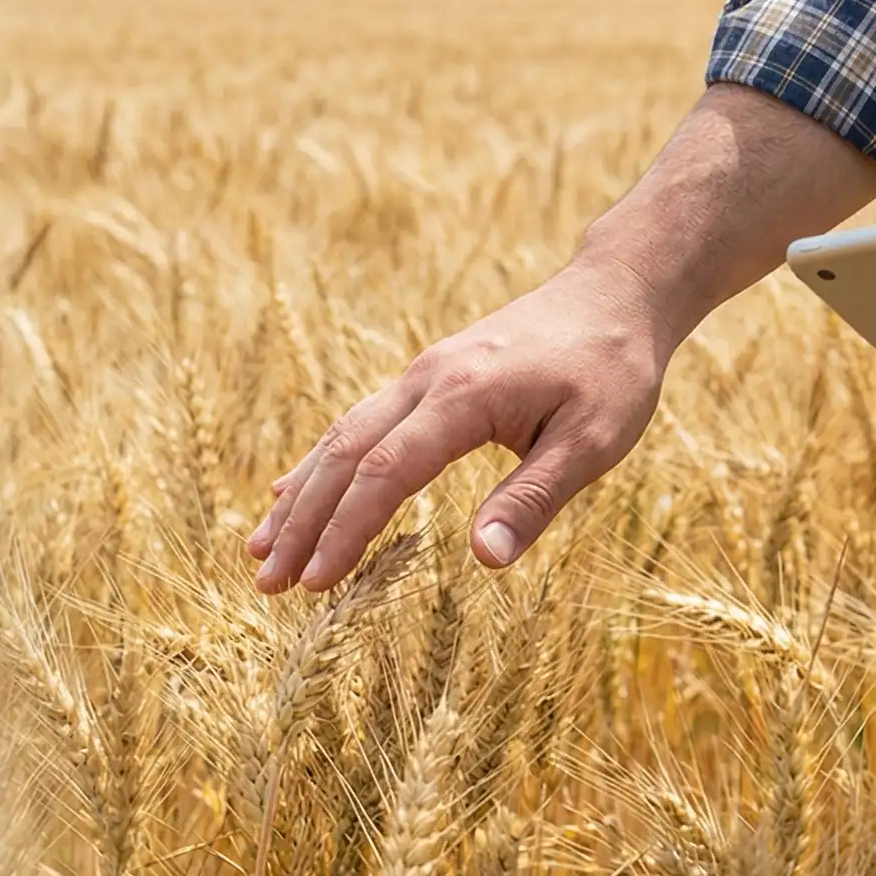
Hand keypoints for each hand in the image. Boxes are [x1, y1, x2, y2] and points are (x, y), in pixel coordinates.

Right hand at [249, 259, 673, 592]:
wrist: (614, 291)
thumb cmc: (612, 368)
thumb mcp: (596, 440)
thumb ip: (535, 499)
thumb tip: (484, 560)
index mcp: (463, 396)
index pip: (386, 472)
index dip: (346, 531)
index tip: (317, 583)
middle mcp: (425, 380)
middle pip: (345, 456)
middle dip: (302, 523)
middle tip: (267, 583)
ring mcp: (419, 375)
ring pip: (340, 437)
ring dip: (299, 496)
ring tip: (260, 548)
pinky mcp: (424, 378)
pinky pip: (357, 423)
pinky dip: (320, 464)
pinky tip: (292, 492)